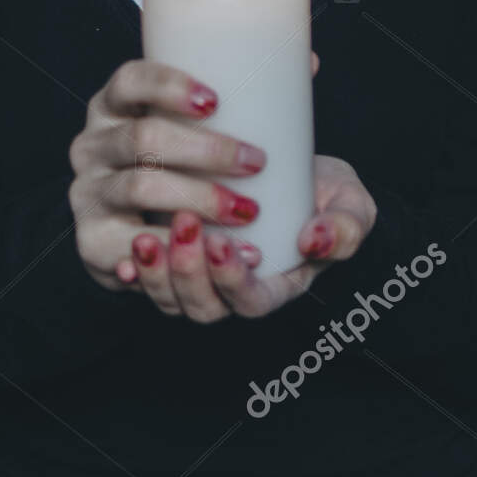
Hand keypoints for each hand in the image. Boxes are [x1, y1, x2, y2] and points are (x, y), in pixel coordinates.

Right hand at [68, 56, 270, 292]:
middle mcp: (92, 144)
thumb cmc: (193, 165)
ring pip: (139, 190)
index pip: (131, 80)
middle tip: (256, 161)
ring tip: (247, 211)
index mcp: (115, 104)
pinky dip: (166, 252)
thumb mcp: (215, 126)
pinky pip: (126, 248)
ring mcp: (87, 193)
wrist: (160, 229)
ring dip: (196, 200)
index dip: (167, 85)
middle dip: (203, 150)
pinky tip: (200, 250)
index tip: (216, 101)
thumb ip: (260, 98)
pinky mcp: (92, 243)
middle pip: (143, 138)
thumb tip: (310, 63)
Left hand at [122, 54, 379, 323]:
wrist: (296, 170)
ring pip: (168, 296)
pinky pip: (146, 277)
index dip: (231, 282)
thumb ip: (345, 227)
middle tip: (183, 224)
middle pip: (200, 306)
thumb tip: (313, 240)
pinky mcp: (173, 256)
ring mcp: (199, 278)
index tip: (223, 242)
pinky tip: (125, 248)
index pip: (247, 303)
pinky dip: (133, 269)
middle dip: (186, 273)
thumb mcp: (351, 208)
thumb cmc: (326, 194)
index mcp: (273, 286)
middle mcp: (231, 290)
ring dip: (155, 271)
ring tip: (145, 236)